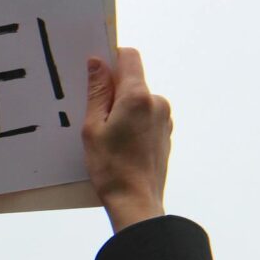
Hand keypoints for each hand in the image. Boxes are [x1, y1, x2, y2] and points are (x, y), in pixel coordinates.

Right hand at [82, 48, 171, 233]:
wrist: (136, 202)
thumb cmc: (111, 168)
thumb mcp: (93, 127)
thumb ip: (97, 92)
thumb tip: (97, 63)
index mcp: (138, 97)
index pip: (129, 57)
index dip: (111, 58)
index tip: (95, 71)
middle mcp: (157, 103)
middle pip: (133, 80)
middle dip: (112, 89)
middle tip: (93, 113)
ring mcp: (165, 118)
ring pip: (138, 99)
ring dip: (122, 108)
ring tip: (106, 134)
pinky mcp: (166, 133)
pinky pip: (146, 115)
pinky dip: (132, 121)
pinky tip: (119, 143)